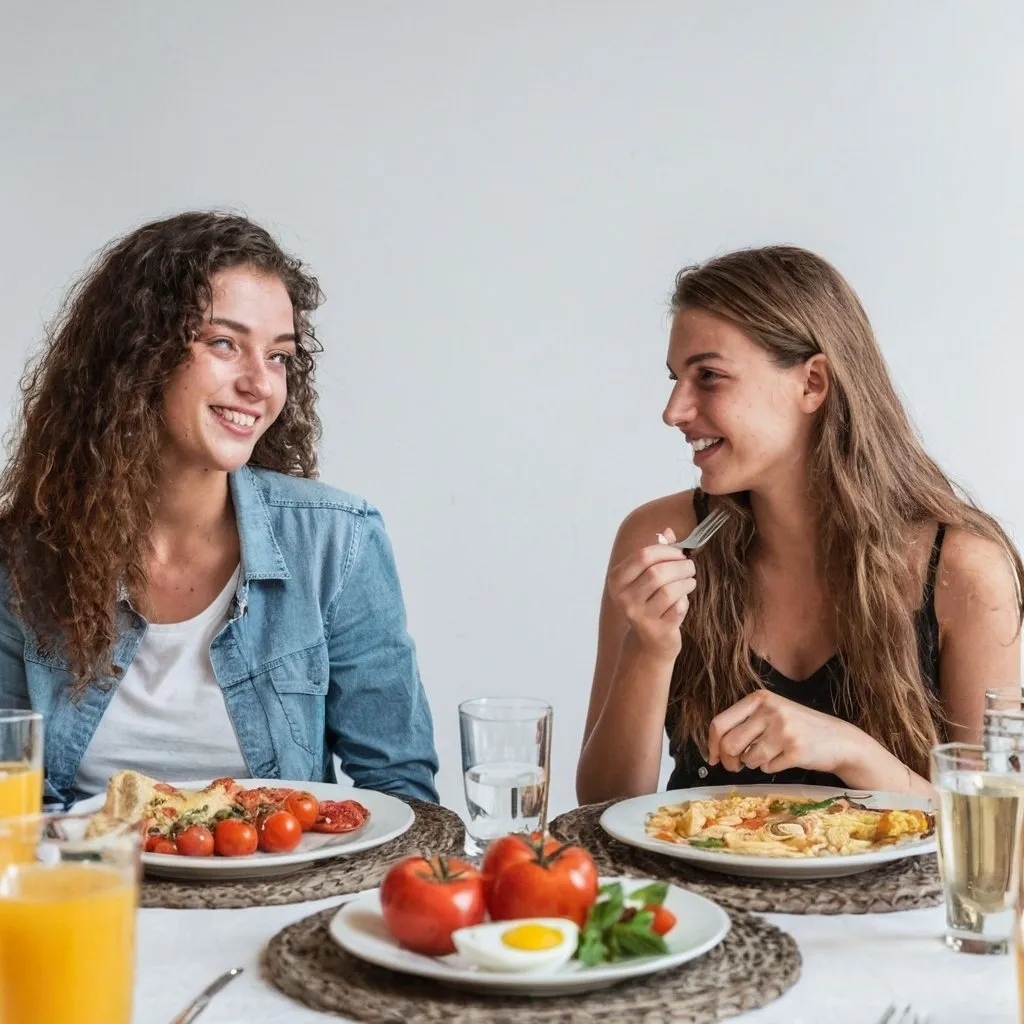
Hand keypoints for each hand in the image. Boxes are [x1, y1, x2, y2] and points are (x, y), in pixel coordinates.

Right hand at [606, 528, 695, 657]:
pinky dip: (685, 600)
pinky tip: (683, 599)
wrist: (649, 640)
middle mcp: (623, 599)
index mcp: (617, 580)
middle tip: (690, 566)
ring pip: (670, 590)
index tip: (679, 553)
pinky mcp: (656, 630)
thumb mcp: (647, 574)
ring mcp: (639, 616)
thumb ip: (656, 552)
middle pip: (657, 572)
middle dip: (680, 566)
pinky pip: (678, 607)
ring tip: (690, 581)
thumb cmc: (650, 600)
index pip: (643, 556)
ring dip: (686, 582)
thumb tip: (668, 532)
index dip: (667, 551)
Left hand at [707, 689, 869, 776]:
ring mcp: (783, 730)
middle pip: (729, 744)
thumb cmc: (800, 727)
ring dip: (754, 764)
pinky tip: (784, 759)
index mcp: (759, 698)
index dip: (711, 744)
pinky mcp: (795, 751)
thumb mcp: (772, 713)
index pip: (720, 723)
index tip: (712, 758)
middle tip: (735, 767)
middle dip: (728, 761)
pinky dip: (771, 768)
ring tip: (769, 755)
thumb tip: (715, 749)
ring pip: (748, 759)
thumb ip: (745, 723)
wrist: (841, 740)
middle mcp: (770, 710)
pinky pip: (767, 768)